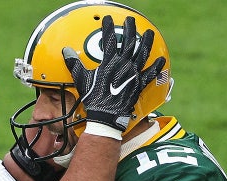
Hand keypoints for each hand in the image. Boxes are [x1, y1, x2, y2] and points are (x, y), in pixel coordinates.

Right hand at [62, 15, 165, 134]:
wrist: (106, 116)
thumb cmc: (93, 98)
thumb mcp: (81, 80)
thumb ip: (75, 64)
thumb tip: (65, 51)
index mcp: (109, 62)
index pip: (109, 39)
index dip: (108, 27)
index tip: (108, 19)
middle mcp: (123, 65)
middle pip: (129, 42)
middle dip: (130, 29)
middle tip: (131, 20)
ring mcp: (133, 74)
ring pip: (142, 54)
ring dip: (146, 42)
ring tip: (150, 33)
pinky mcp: (138, 85)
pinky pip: (150, 74)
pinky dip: (156, 67)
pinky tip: (161, 60)